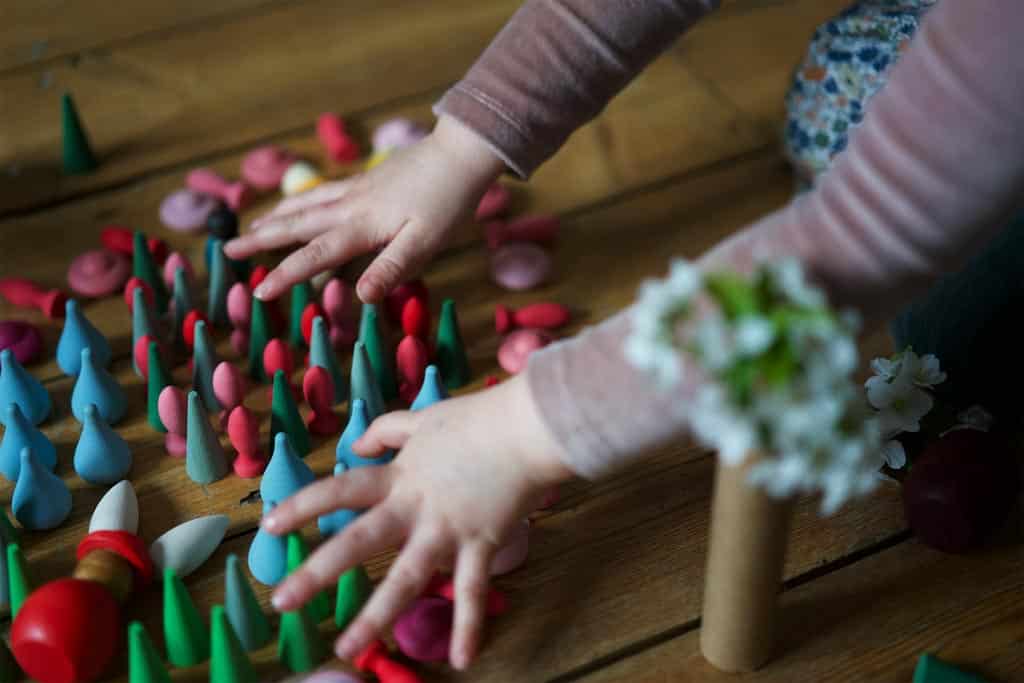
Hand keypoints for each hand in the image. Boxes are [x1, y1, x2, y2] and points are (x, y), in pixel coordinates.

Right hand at [224, 115, 504, 302]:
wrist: (462, 154)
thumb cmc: (448, 203)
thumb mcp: (426, 242)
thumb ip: (391, 268)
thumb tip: (358, 296)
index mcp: (361, 226)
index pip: (314, 256)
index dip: (286, 276)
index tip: (260, 294)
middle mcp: (351, 205)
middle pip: (297, 224)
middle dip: (261, 239)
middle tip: (228, 249)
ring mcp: (358, 189)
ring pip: (307, 203)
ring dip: (278, 217)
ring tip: (253, 226)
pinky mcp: (370, 179)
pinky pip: (325, 191)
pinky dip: (304, 199)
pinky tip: (304, 201)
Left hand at [261, 374, 572, 669]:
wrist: (526, 428)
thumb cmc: (477, 419)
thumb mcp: (424, 417)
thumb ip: (386, 430)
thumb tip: (356, 445)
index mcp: (399, 476)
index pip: (341, 490)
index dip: (303, 505)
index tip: (269, 524)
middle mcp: (414, 507)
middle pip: (358, 541)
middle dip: (317, 572)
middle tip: (282, 601)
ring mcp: (446, 530)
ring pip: (405, 579)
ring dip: (375, 617)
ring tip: (347, 649)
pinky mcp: (480, 544)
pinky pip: (472, 591)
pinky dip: (469, 626)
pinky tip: (463, 660)